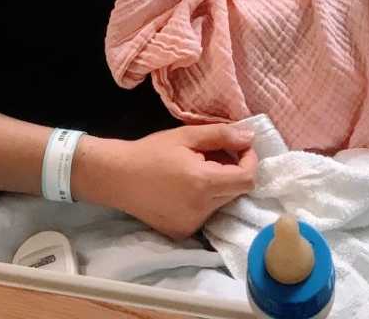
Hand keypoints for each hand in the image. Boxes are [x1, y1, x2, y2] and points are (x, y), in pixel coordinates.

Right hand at [77, 124, 257, 239]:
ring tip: (195, 169)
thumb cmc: (152, 151)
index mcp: (204, 183)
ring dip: (218, 185)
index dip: (250, 160)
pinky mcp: (183, 233)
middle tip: (212, 154)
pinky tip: (184, 187)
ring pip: (222, 203)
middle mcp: (201, 209)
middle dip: (232, 170)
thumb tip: (250, 137)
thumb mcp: (186, 135)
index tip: (239, 147)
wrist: (118, 177)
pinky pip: (206, 214)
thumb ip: (221, 135)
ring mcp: (192, 225)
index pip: (247, 179)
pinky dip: (204, 199)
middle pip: (236, 191)